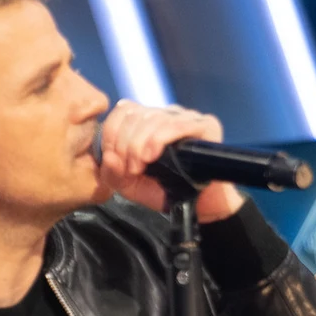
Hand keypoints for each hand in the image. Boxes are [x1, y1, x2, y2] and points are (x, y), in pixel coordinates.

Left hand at [96, 100, 245, 221]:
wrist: (198, 205)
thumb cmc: (164, 191)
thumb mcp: (129, 185)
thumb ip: (112, 173)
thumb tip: (109, 157)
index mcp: (147, 120)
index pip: (123, 110)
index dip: (112, 134)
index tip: (116, 161)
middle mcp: (166, 114)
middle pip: (135, 114)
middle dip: (125, 144)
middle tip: (129, 169)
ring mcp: (187, 117)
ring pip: (153, 118)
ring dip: (139, 145)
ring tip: (140, 168)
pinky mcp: (206, 126)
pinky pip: (177, 124)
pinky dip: (159, 140)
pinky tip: (152, 156)